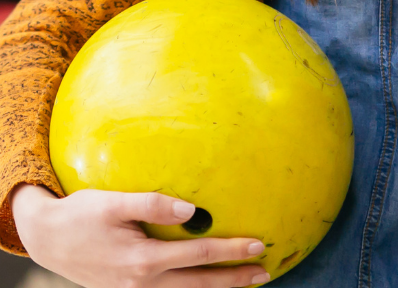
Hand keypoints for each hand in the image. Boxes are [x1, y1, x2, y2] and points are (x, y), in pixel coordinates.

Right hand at [12, 184, 267, 286]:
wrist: (47, 238)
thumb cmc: (82, 214)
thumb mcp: (113, 202)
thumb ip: (152, 203)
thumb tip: (193, 210)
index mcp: (143, 260)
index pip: (199, 256)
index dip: (231, 251)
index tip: (259, 245)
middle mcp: (141, 282)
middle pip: (199, 284)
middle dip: (234, 280)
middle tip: (264, 272)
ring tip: (245, 283)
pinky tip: (207, 283)